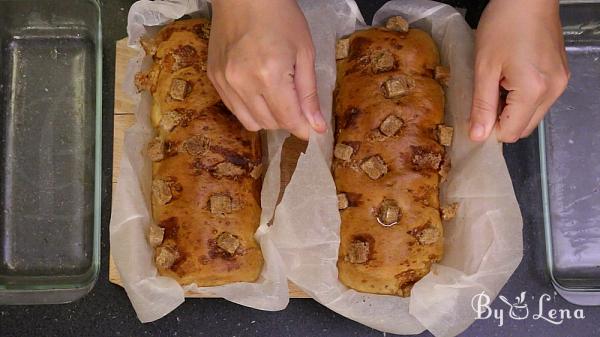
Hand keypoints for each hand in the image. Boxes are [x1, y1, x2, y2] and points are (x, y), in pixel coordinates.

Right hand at [207, 0, 326, 139]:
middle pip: (269, 123)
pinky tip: (259, 91)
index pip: (288, 119)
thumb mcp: (304, 52)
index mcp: (270, 75)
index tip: (312, 128)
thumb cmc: (280, 17)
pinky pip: (234, 109)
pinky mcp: (214, 78)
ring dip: (268, 118)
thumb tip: (317, 127)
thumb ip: (309, 93)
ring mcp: (225, 82)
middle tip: (296, 104)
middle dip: (287, 121)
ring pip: (250, 122)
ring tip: (277, 98)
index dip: (303, 127)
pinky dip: (250, 108)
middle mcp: (243, 83)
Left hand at [470, 0, 568, 142]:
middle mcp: (553, 90)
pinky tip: (509, 78)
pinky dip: (523, 98)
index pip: (511, 132)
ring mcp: (560, 82)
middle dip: (502, 121)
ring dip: (512, 109)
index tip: (476, 115)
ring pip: (532, 114)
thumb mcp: (485, 67)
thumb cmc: (504, 24)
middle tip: (484, 98)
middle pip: (524, 127)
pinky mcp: (560, 74)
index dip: (490, 129)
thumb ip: (482, 105)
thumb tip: (478, 135)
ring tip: (497, 84)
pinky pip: (540, 99)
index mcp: (534, 91)